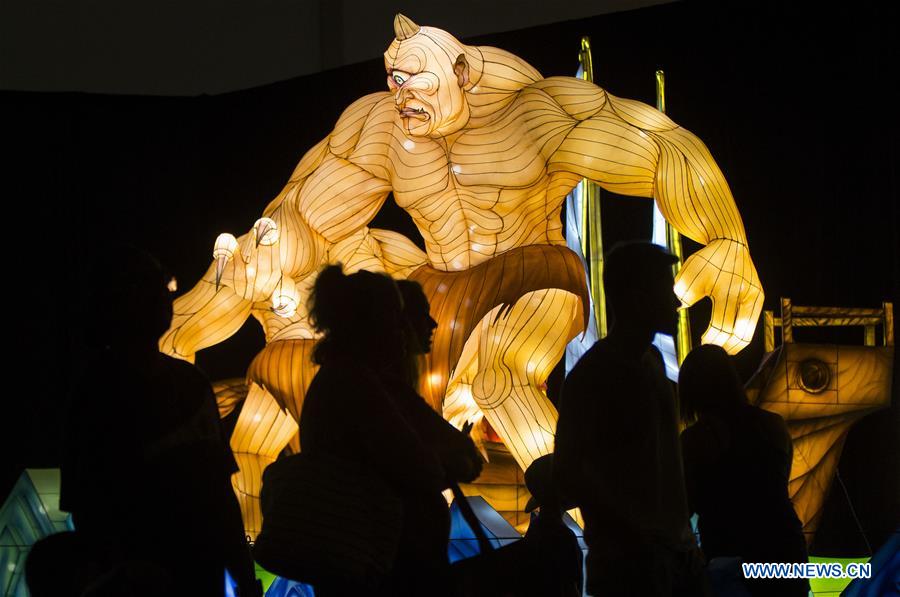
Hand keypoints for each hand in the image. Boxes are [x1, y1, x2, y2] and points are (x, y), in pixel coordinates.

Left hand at [675, 238, 762, 353]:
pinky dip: (741, 336)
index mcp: (726, 288)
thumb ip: (684, 293)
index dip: (711, 340)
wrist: (730, 243)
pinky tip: (729, 341)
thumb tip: (680, 309)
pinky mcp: (760, 297)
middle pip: (738, 334)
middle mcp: (745, 293)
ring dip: (734, 346)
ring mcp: (755, 295)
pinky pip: (752, 324)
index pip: (721, 325)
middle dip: (723, 347)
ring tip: (721, 350)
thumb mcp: (690, 273)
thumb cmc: (707, 261)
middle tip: (710, 351)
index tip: (701, 345)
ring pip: (749, 333)